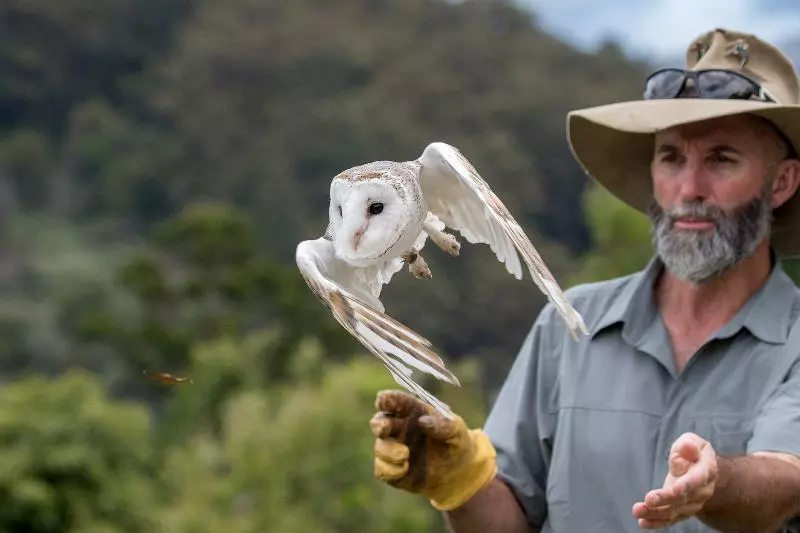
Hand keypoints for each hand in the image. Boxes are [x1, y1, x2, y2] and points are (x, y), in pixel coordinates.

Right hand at [369, 389, 496, 510]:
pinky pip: (381, 470)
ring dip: (388, 451)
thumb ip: (443, 424)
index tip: (383, 400)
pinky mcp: (393, 470)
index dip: (386, 399)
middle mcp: (399, 428)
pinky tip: (404, 468)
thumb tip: (422, 421)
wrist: (459, 472)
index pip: (395, 401)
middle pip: (380, 421)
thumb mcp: (457, 431)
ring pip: (380, 447)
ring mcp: (394, 449)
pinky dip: (389, 469)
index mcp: (412, 411)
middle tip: (383, 428)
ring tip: (405, 455)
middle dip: (379, 424)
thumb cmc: (456, 442)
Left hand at [632, 432, 717, 528]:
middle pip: (684, 498)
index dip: (687, 484)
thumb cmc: (693, 452)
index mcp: (706, 470)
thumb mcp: (693, 442)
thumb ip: (689, 445)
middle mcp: (702, 490)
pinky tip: (643, 522)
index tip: (675, 488)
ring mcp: (692, 503)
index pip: (697, 479)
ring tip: (638, 511)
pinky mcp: (681, 510)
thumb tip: (688, 447)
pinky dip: (657, 522)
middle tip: (649, 500)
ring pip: (675, 511)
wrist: (703, 471)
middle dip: (666, 499)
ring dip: (656, 513)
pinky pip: (670, 519)